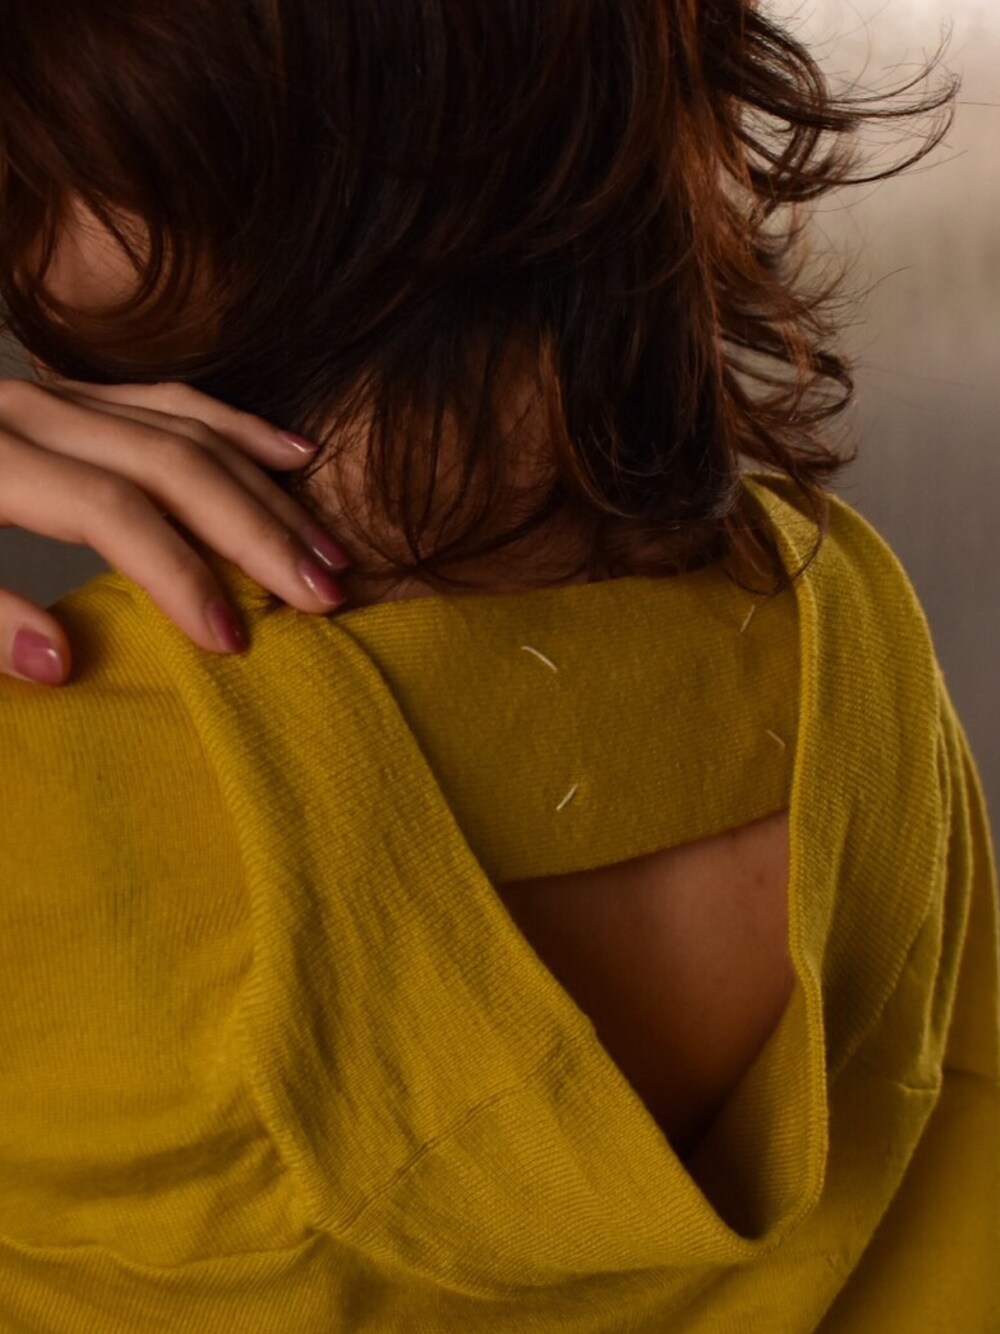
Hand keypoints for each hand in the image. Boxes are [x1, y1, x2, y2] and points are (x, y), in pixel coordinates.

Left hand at [0, 376, 351, 684]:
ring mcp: (56, 393)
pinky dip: (238, 426)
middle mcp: (32, 409)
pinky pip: (172, 398)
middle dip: (257, 531)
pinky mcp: (70, 395)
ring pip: (187, 429)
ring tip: (329, 550)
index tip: (235, 642)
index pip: (111, 509)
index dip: (179, 574)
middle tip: (326, 595)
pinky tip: (296, 453)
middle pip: (172, 461)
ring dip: (266, 490)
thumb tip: (63, 663)